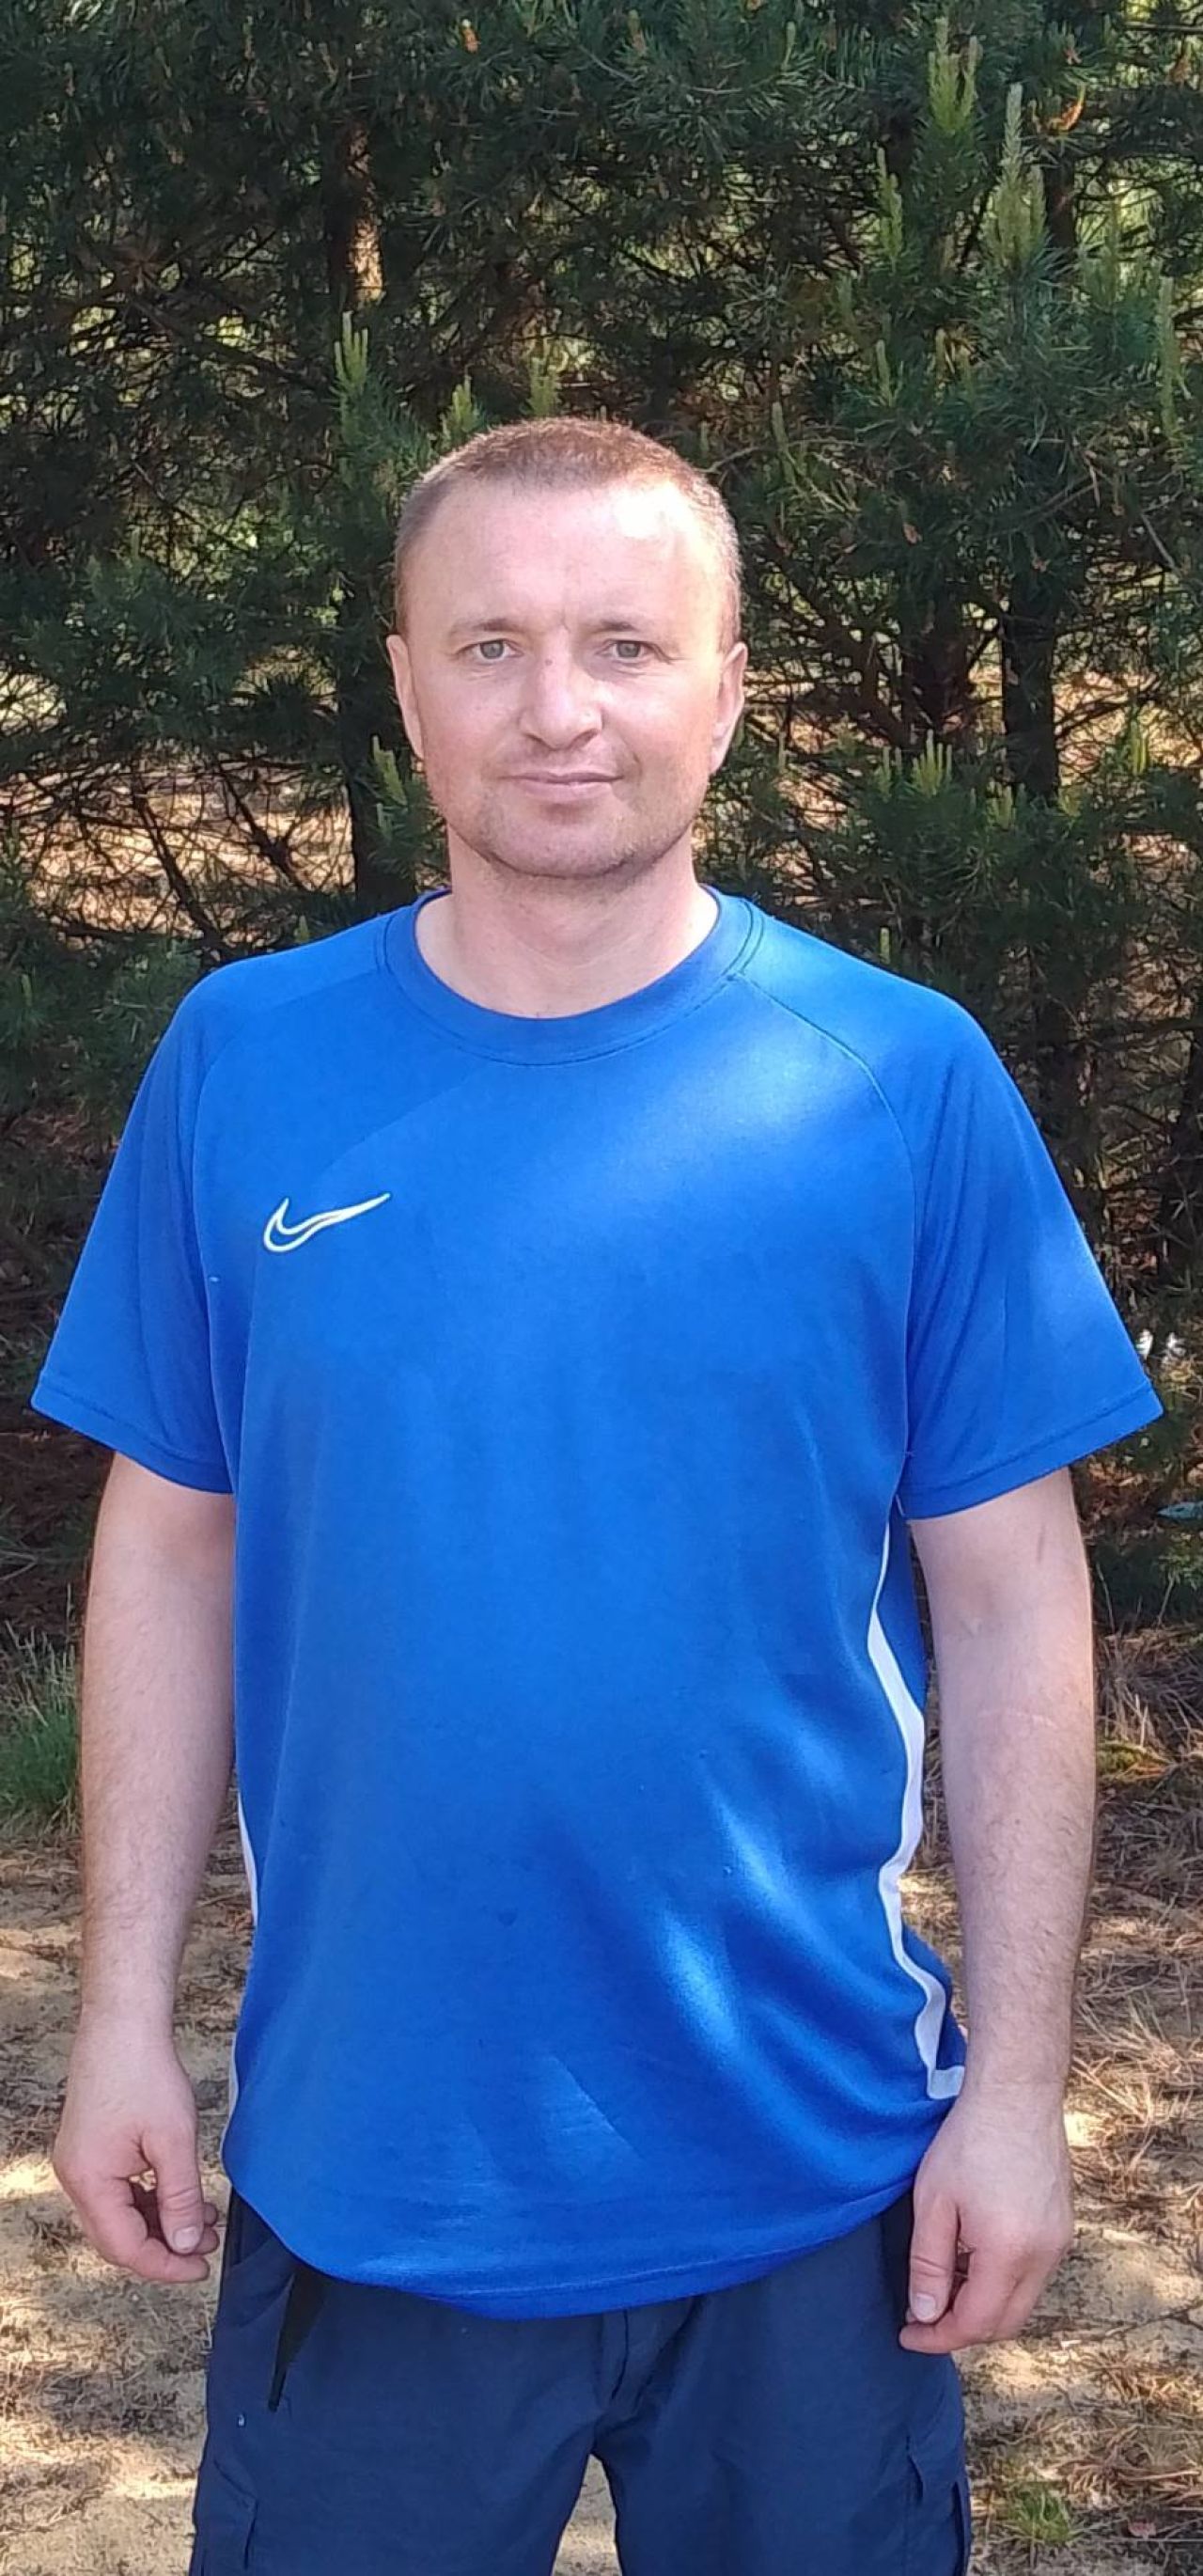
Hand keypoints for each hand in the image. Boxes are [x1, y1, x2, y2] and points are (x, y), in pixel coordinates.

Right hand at [51, 2012, 221, 2284]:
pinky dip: (150, 2199)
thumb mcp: (174, 2140)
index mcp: (89, 2181)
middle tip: (206, 2246)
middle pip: (118, 2236)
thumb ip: (180, 2198)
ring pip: (120, 2214)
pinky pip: (118, 2191)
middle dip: (164, 2246)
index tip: (200, 2268)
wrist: (122, 2022)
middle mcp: (76, 2178)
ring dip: (160, 2221)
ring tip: (204, 2220)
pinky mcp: (91, 2148)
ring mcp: (80, 2162)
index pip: (125, 2247)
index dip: (165, 2265)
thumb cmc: (144, 2072)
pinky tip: (182, 2195)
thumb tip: (185, 2245)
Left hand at [899, 2081, 1073, 2353]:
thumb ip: (928, 2265)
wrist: (1017, 2094)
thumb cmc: (969, 2141)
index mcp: (1010, 2254)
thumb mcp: (933, 2203)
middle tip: (921, 2316)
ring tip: (941, 2283)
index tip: (907, 2335)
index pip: (975, 2323)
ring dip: (982, 2306)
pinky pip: (1032, 2276)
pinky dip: (1001, 2283)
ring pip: (1021, 2302)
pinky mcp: (1062, 2228)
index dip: (937, 2337)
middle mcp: (1044, 2257)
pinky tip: (970, 2258)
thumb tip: (924, 2315)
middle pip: (1005, 2323)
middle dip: (961, 2329)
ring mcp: (1059, 2243)